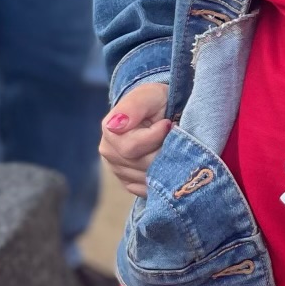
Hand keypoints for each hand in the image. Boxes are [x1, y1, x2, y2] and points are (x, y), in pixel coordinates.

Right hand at [100, 80, 171, 197]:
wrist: (161, 112)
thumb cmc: (156, 100)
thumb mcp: (150, 95)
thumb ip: (134, 107)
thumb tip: (117, 125)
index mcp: (111, 130)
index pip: (131, 148)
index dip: (155, 137)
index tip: (168, 123)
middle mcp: (110, 153)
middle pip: (142, 165)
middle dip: (164, 150)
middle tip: (174, 136)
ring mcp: (119, 170)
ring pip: (148, 179)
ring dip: (166, 164)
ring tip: (171, 145)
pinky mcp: (130, 183)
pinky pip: (148, 189)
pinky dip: (163, 179)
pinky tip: (168, 161)